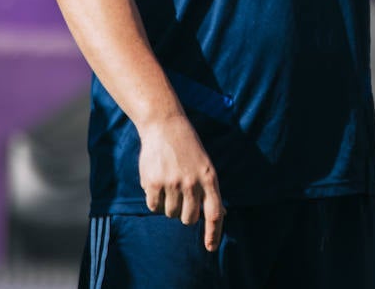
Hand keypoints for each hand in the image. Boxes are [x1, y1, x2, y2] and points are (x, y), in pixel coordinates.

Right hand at [137, 114, 224, 251]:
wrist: (165, 126)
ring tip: (169, 183)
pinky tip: (157, 182)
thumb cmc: (188, 148)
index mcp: (209, 178)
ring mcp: (172, 184)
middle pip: (188, 219)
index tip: (210, 248)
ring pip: (170, 214)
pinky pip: (153, 206)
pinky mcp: (153, 183)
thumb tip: (221, 214)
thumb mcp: (206, 165)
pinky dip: (154, 200)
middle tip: (182, 198)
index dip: (213, 233)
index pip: (214, 213)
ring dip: (168, 205)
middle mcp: (192, 183)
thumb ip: (211, 191)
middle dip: (185, 215)